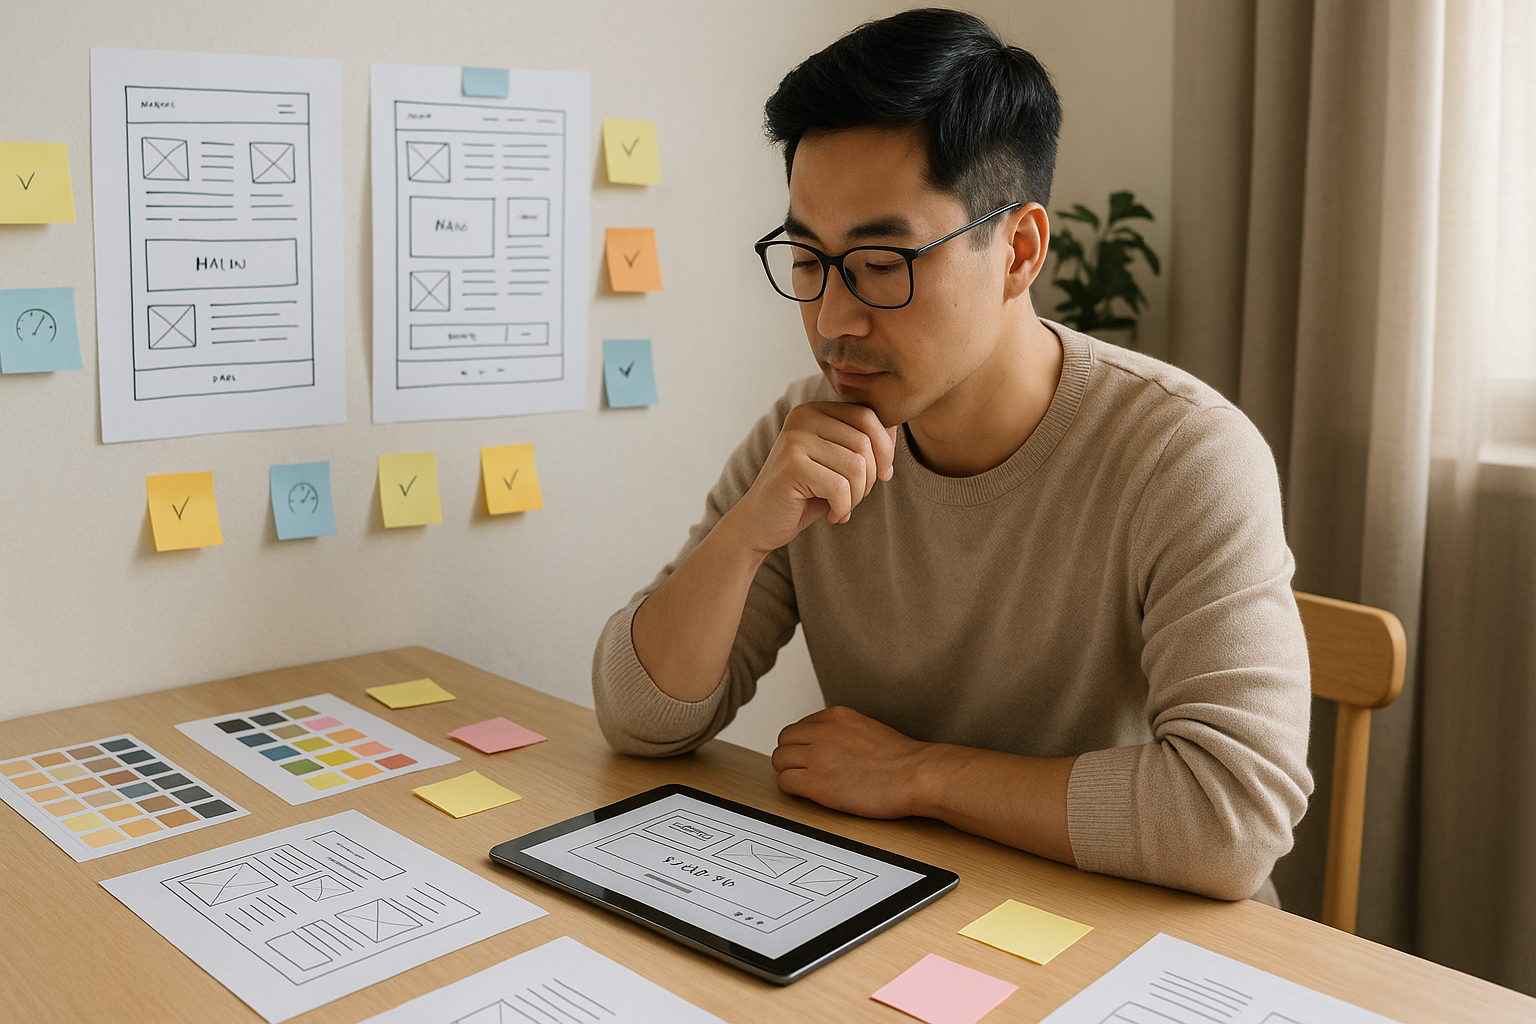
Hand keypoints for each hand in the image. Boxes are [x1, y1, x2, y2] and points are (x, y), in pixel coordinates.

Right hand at [726, 403, 897, 555]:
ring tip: (843, 506)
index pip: (869, 416)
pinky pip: (840, 487)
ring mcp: (795, 439)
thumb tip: (894, 433)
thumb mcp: (838, 464)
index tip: (881, 476)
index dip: (885, 449)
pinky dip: (844, 507)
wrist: (760, 523)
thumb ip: (862, 444)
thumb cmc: (805, 494)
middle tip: (855, 497)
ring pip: (857, 466)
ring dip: (857, 495)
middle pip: (865, 442)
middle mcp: (803, 417)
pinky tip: (833, 515)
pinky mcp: (791, 466)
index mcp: (815, 410)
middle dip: (871, 477)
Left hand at [771, 705, 930, 818]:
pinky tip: (808, 793)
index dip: (802, 745)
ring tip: (805, 782)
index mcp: (835, 716)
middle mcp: (822, 732)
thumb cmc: (902, 759)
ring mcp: (817, 757)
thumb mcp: (867, 729)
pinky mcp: (816, 783)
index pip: (799, 727)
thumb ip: (842, 733)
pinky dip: (791, 788)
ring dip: (789, 772)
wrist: (916, 775)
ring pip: (779, 761)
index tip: (809, 756)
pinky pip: (785, 782)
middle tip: (803, 770)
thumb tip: (830, 746)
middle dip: (791, 756)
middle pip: (784, 741)